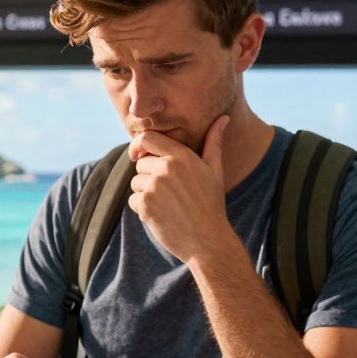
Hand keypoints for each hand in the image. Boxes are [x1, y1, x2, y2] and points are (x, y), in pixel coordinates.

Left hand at [127, 114, 230, 262]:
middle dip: (148, 175)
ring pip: (135, 182)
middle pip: (140, 163)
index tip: (137, 154)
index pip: (147, 138)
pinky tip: (162, 215)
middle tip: (169, 192)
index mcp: (181, 156)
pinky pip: (133, 200)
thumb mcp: (214, 170)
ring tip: (168, 204)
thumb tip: (223, 118)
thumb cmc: (212, 203)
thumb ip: (213, 142)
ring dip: (145, 193)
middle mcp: (166, 168)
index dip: (138, 145)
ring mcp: (154, 186)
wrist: (208, 239)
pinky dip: (142, 209)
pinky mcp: (145, 205)